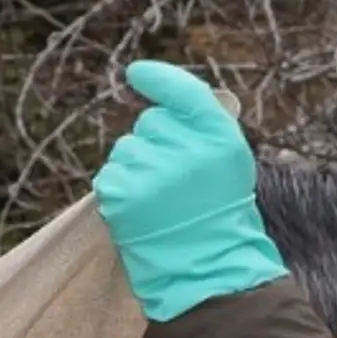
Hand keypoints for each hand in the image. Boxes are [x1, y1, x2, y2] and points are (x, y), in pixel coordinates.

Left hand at [93, 61, 284, 322]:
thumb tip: (156, 83)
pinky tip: (140, 208)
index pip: (184, 92)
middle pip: (149, 122)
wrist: (204, 264)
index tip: (136, 73)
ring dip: (137, 167)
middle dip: (156, 143)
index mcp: (219, 136)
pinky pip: (110, 172)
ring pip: (127, 148)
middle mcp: (186, 149)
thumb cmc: (216, 209)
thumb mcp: (226, 160)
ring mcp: (151, 171)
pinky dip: (120, 187)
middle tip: (175, 180)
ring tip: (159, 198)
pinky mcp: (121, 192)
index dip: (158, 79)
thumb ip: (200, 125)